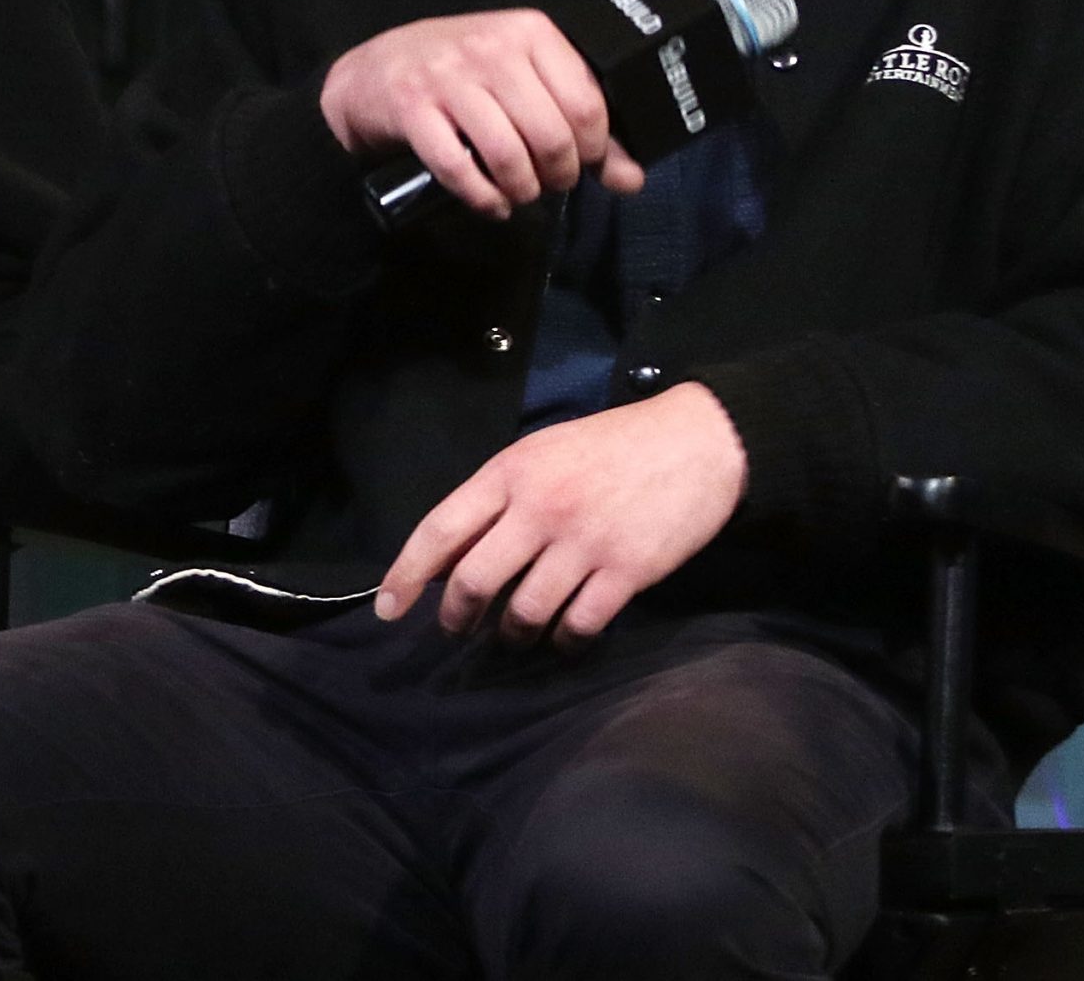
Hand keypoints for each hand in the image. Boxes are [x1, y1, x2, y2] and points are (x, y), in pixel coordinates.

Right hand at [319, 10, 643, 220]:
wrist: (374, 71)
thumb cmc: (461, 73)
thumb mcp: (524, 81)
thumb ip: (580, 124)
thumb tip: (632, 179)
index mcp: (530, 31)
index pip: (587, 101)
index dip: (594, 148)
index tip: (581, 162)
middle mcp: (490, 48)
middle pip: (551, 134)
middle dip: (558, 175)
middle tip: (549, 183)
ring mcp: (447, 78)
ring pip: (507, 154)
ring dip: (521, 191)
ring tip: (520, 194)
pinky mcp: (412, 109)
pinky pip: (459, 169)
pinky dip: (483, 199)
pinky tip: (491, 204)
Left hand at [374, 383, 746, 645]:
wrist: (696, 442)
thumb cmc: (611, 447)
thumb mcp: (542, 453)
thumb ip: (498, 499)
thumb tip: (452, 557)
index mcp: (510, 472)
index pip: (440, 529)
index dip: (406, 573)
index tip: (387, 609)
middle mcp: (539, 507)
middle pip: (474, 581)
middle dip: (457, 617)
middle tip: (458, 629)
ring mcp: (583, 542)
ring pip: (524, 612)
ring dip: (512, 635)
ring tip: (515, 634)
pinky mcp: (625, 572)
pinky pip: (578, 626)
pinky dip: (564, 641)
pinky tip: (564, 637)